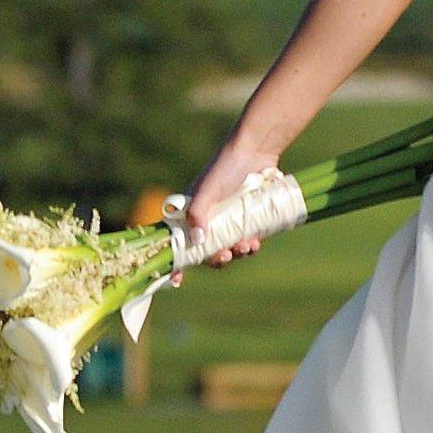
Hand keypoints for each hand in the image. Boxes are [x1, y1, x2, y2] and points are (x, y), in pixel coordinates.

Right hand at [173, 142, 277, 268]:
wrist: (256, 152)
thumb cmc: (225, 167)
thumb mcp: (207, 190)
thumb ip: (199, 214)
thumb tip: (197, 242)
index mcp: (190, 212)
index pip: (178, 241)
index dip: (176, 261)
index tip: (176, 280)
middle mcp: (207, 219)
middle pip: (206, 251)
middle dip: (215, 259)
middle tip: (224, 257)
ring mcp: (229, 221)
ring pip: (229, 248)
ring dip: (236, 253)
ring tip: (246, 246)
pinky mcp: (248, 220)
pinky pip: (247, 241)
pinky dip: (250, 246)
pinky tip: (255, 242)